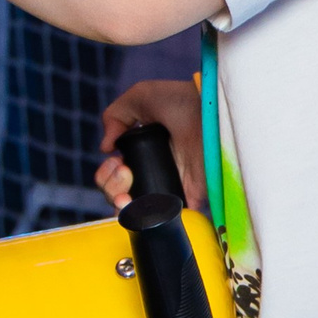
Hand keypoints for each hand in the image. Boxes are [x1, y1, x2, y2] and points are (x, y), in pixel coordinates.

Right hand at [97, 77, 204, 210]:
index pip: (116, 173)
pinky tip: (133, 207)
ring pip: (132, 211)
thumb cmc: (183, 101)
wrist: (211, 113)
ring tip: (125, 194)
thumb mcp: (142, 97)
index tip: (116, 161)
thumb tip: (106, 148)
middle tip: (124, 172)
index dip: (107, 173)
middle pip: (119, 194)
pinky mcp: (184, 200)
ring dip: (118, 204)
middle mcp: (156, 169)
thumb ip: (116, 115)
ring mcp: (169, 186)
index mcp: (145, 150)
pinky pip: (157, 220)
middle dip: (110, 187)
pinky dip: (139, 219)